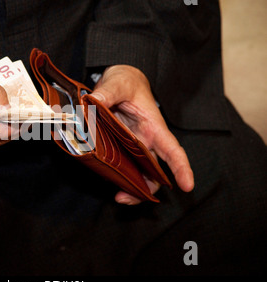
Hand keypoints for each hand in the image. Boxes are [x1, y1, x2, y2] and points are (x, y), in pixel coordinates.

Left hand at [90, 65, 193, 204]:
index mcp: (153, 127)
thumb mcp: (118, 83)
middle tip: (126, 199)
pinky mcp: (118, 148)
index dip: (182, 168)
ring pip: (138, 174)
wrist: (118, 82)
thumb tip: (93, 102)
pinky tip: (106, 180)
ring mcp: (132, 147)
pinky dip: (116, 177)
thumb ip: (108, 92)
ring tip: (119, 197)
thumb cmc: (127, 82)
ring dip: (131, 188)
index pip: (172, 150)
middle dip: (147, 189)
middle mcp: (146, 142)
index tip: (187, 186)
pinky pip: (121, 167)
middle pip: (154, 172)